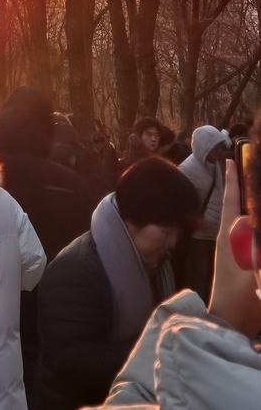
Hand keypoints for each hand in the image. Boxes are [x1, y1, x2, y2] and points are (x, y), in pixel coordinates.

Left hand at [208, 159, 260, 336]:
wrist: (229, 324)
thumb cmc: (242, 300)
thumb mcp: (255, 273)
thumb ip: (256, 250)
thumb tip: (250, 222)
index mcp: (230, 238)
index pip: (232, 203)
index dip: (233, 182)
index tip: (230, 161)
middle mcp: (229, 239)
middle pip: (236, 208)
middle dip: (242, 190)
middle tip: (248, 170)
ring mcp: (232, 251)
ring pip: (240, 220)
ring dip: (246, 206)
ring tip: (253, 193)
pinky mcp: (237, 262)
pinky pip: (244, 235)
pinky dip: (251, 224)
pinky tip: (255, 222)